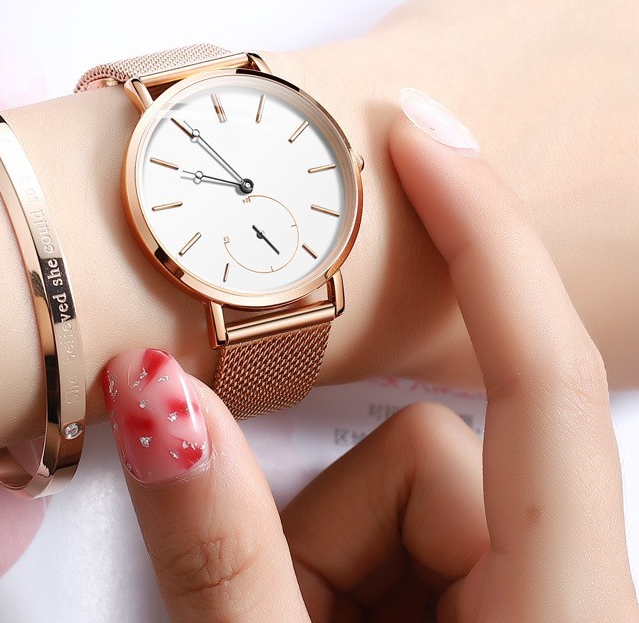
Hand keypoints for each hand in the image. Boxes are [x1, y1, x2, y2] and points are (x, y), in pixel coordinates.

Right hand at [102, 91, 638, 621]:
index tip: (424, 135)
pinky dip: (340, 562)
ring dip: (331, 546)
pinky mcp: (475, 592)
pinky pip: (395, 515)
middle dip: (340, 507)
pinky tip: (320, 622)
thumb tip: (155, 395)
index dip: (486, 237)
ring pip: (405, 478)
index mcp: (555, 603)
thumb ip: (220, 554)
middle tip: (289, 599)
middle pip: (432, 441)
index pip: (540, 377)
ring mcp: (514, 584)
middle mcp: (555, 580)